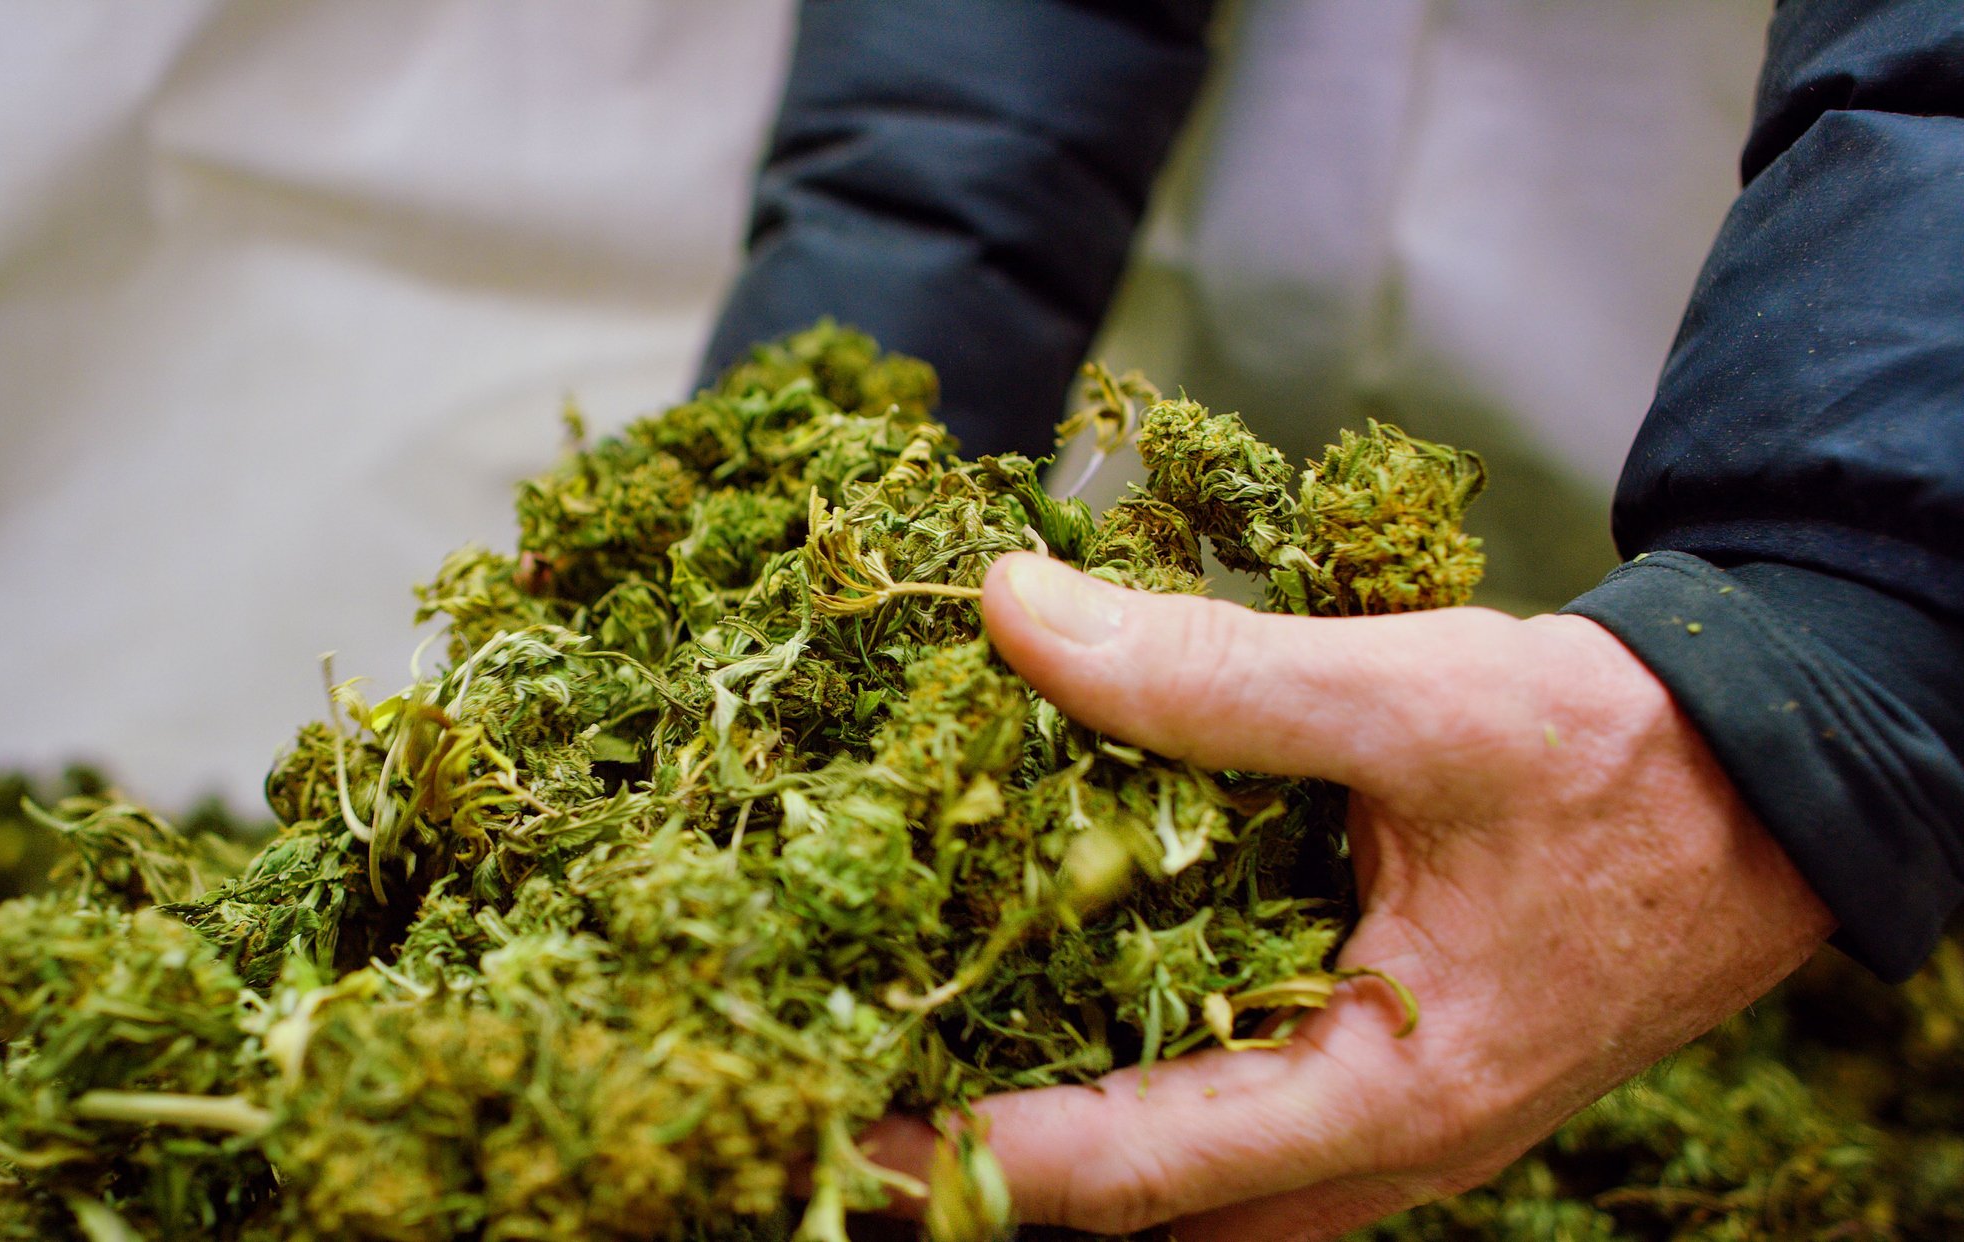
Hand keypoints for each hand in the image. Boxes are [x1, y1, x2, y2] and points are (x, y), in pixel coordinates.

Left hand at [865, 553, 1833, 1238]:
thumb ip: (1209, 669)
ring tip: (927, 1061)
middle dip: (993, 1171)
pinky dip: (1144, 1090)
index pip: (1131, 1170)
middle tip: (847, 1095)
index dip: (968, 1154)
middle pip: (1147, 1210)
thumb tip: (1009, 614)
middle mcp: (1381, 1151)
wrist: (1778, 782)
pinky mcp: (1393, 1081)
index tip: (838, 1118)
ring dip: (1065, 1140)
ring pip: (1194, 1186)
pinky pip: (1243, 1129)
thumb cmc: (1619, 756)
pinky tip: (1064, 1005)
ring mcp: (1391, 1131)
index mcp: (1387, 1096)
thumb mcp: (1413, 696)